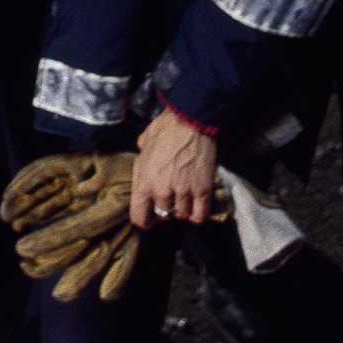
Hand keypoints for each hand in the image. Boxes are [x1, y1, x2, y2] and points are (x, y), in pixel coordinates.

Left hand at [130, 108, 219, 231]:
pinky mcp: (202, 190)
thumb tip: (144, 172)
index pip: (139, 218)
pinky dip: (198, 214)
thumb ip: (142, 165)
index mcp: (143, 182)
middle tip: (169, 199)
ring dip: (182, 209)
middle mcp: (162, 192)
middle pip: (163, 216)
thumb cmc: (164, 130)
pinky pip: (200, 215)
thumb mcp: (143, 147)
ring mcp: (183, 192)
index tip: (148, 218)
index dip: (144, 220)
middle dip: (165, 209)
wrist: (190, 121)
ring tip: (183, 198)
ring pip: (182, 215)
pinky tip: (196, 206)